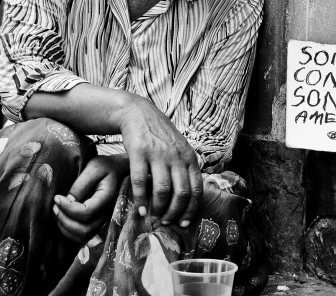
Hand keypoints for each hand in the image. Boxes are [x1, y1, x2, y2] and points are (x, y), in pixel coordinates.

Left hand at [53, 155, 128, 243]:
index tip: (57, 197)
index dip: (68, 208)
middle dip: (65, 220)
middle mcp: (107, 214)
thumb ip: (81, 184)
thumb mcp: (94, 168)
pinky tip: (62, 219)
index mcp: (107, 199)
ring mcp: (103, 221)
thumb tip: (67, 200)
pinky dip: (69, 233)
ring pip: (83, 237)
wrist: (119, 171)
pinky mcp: (97, 223)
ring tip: (57, 212)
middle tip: (55, 206)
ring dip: (65, 228)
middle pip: (84, 230)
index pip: (86, 213)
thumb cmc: (106, 167)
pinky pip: (83, 237)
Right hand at [118, 99, 202, 228]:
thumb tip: (188, 198)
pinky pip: (141, 182)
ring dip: (159, 209)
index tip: (184, 223)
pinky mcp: (139, 153)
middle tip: (167, 223)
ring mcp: (158, 154)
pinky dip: (141, 200)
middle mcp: (177, 157)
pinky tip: (139, 210)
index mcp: (189, 158)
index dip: (192, 209)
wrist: (138, 113)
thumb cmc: (160, 136)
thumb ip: (184, 169)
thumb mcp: (179, 149)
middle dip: (175, 213)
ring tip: (153, 218)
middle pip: (181, 193)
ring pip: (163, 190)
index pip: (197, 189)